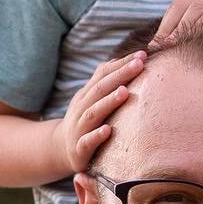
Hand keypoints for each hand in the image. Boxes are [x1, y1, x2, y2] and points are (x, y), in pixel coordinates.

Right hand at [53, 51, 145, 173]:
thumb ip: (106, 82)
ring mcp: (79, 128)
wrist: (60, 149)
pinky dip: (96, 136)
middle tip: (139, 64)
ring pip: (93, 113)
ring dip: (109, 102)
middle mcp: (82, 108)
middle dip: (120, 75)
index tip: (142, 54)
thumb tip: (128, 60)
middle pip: (100, 89)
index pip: (104, 74)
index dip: (122, 63)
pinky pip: (87, 142)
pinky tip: (108, 130)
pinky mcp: (79, 149)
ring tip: (125, 92)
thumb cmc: (85, 121)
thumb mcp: (92, 99)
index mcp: (87, 94)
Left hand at [153, 0, 202, 45]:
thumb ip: (195, 25)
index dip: (164, 25)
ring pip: (197, 7)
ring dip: (183, 27)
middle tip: (160, 47)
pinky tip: (194, 39)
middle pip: (183, 4)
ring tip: (174, 45)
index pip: (177, 5)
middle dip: (169, 26)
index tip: (154, 45)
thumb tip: (168, 43)